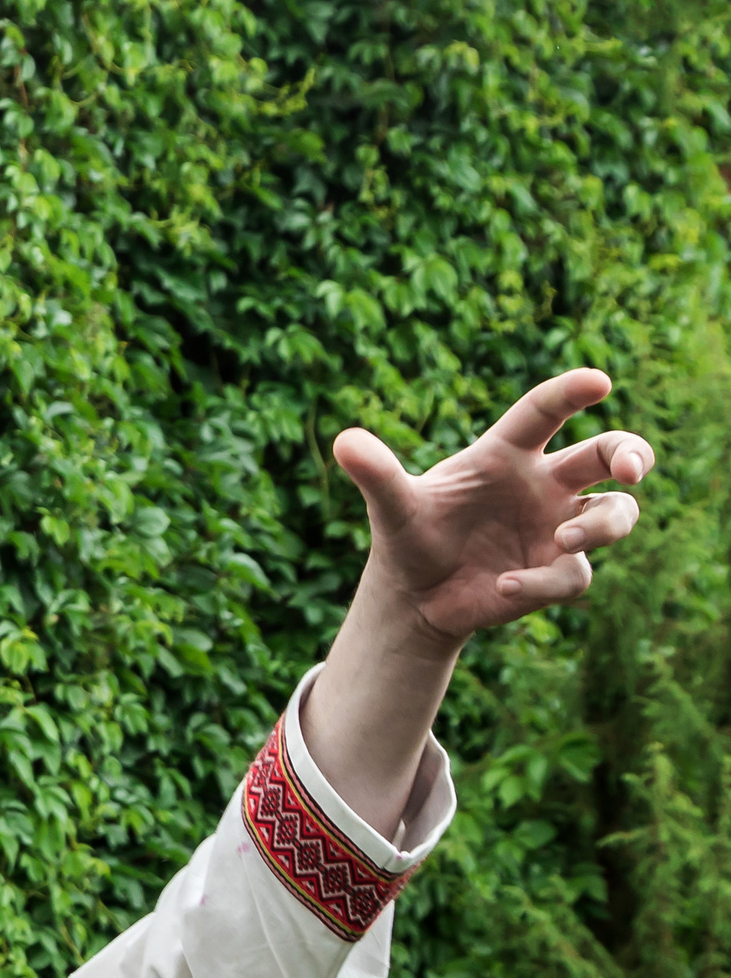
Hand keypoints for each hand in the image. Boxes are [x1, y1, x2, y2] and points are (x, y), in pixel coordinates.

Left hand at [336, 368, 653, 646]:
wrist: (414, 596)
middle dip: (632, 453)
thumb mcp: (392, 506)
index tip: (598, 381)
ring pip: (615, 513)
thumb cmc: (409, 536)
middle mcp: (543, 484)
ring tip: (567, 537)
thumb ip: (377, 474)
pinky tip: (503, 584)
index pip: (544, 412)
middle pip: (608, 453)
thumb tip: (343, 440)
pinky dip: (541, 582)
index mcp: (507, 454)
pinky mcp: (557, 571)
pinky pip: (571, 575)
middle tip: (633, 470)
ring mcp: (557, 527)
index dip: (571, 393)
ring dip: (604, 524)